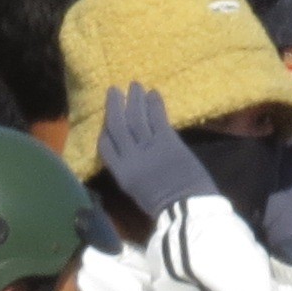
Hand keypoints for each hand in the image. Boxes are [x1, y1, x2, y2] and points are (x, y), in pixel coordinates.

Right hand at [93, 86, 214, 218]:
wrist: (186, 206)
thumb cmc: (163, 206)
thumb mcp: (136, 192)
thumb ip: (131, 171)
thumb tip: (133, 154)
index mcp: (121, 173)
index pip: (105, 146)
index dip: (104, 130)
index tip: (107, 119)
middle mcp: (130, 156)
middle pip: (118, 125)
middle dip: (115, 106)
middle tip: (114, 89)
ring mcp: (148, 146)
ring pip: (136, 117)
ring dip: (135, 99)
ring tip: (134, 85)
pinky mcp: (167, 140)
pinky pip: (157, 117)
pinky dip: (155, 104)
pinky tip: (153, 92)